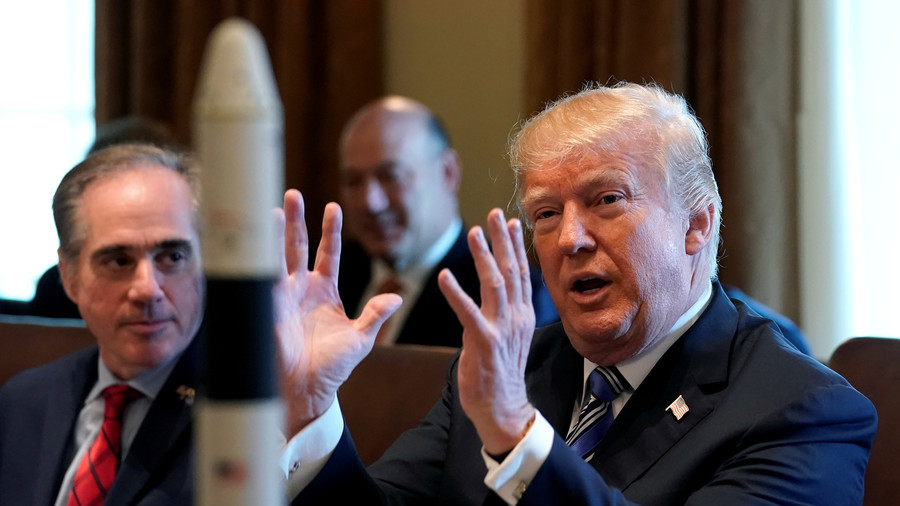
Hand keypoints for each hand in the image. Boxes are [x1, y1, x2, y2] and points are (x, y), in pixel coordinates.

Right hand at [273, 189, 401, 435]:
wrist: (308, 391)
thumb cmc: (334, 367)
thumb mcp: (361, 339)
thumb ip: (375, 315)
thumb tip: (396, 297)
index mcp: (324, 291)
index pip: (327, 252)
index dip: (329, 230)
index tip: (332, 207)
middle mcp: (300, 288)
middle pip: (296, 246)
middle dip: (294, 220)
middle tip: (291, 194)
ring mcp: (281, 297)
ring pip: (276, 258)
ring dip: (272, 234)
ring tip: (272, 209)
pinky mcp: (267, 310)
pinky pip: (261, 281)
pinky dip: (258, 262)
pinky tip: (254, 242)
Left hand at [438, 209, 536, 454]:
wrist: (503, 409)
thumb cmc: (501, 374)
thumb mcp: (511, 338)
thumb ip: (506, 313)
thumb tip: (500, 293)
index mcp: (522, 316)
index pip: (521, 273)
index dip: (516, 246)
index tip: (510, 221)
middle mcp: (516, 318)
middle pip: (511, 271)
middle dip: (502, 240)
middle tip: (494, 214)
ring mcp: (502, 329)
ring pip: (494, 285)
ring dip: (483, 256)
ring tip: (475, 232)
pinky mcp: (484, 343)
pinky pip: (468, 313)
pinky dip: (456, 293)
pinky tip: (444, 276)